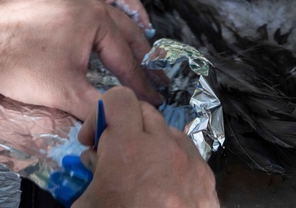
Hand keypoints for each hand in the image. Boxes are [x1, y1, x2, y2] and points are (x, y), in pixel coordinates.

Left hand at [0, 0, 161, 118]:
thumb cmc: (19, 68)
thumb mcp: (66, 94)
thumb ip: (100, 106)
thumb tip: (124, 117)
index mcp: (98, 20)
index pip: (126, 58)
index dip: (141, 82)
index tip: (154, 97)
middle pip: (125, 25)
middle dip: (140, 49)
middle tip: (147, 70)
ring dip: (127, 4)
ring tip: (137, 22)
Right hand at [74, 87, 218, 207]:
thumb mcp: (88, 206)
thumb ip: (90, 175)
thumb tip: (95, 160)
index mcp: (129, 148)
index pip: (119, 98)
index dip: (102, 114)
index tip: (94, 142)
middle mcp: (164, 145)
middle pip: (144, 112)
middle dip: (125, 129)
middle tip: (113, 158)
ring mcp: (190, 159)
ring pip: (168, 132)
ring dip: (151, 145)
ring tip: (140, 176)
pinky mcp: (207, 176)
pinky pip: (187, 154)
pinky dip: (173, 162)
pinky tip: (164, 189)